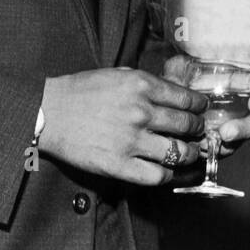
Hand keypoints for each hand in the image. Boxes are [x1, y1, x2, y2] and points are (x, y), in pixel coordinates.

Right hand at [39, 67, 205, 183]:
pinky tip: (168, 170)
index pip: (188, 99)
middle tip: (198, 132)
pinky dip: (168, 175)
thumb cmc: (83, 91)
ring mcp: (130, 140)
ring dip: (189, 154)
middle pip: (187, 125)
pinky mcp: (117, 164)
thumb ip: (149, 83)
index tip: (201, 111)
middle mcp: (141, 112)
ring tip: (189, 153)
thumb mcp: (120, 74)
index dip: (200, 107)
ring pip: (178, 152)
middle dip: (198, 130)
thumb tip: (176, 92)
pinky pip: (156, 175)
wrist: (48, 112)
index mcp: (142, 86)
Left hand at [159, 56, 249, 158]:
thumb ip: (179, 66)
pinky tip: (199, 146)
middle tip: (226, 132)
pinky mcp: (223, 145)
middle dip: (248, 128)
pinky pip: (226, 151)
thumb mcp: (178, 71)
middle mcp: (245, 109)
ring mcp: (235, 128)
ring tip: (211, 140)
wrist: (168, 110)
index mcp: (245, 86)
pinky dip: (215, 150)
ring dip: (231, 142)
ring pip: (245, 139)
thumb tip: (176, 65)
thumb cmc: (179, 85)